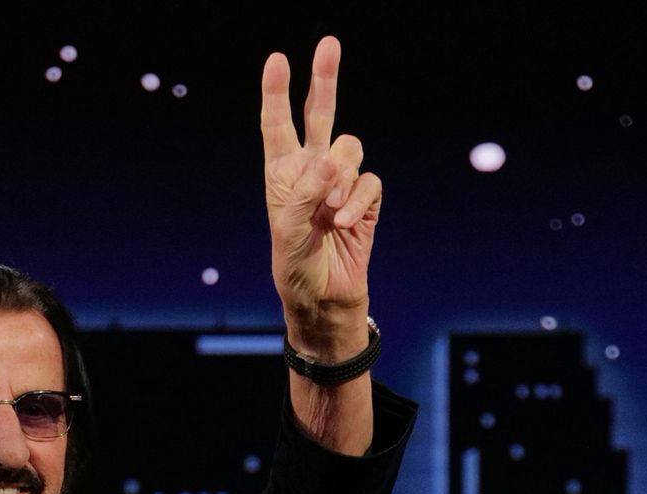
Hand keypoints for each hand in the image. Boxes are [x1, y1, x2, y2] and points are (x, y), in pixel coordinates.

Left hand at [261, 36, 380, 359]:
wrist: (324, 297)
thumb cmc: (294, 264)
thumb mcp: (288, 228)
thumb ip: (306, 190)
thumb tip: (333, 160)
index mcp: (282, 172)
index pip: (277, 124)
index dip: (277, 92)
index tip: (277, 60)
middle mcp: (311, 170)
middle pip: (320, 114)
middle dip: (325, 78)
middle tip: (329, 42)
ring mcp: (342, 183)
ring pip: (351, 149)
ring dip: (341, 179)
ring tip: (328, 213)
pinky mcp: (367, 199)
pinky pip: (370, 182)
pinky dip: (358, 201)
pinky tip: (345, 223)